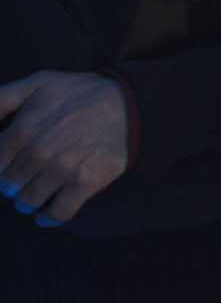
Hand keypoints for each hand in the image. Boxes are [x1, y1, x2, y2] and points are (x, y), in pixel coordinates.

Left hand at [0, 71, 131, 225]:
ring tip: (30, 195)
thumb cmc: (78, 93)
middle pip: (8, 186)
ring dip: (26, 201)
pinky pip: (59, 212)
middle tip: (19, 180)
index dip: (0, 167)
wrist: (127, 104)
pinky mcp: (86, 182)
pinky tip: (44, 215)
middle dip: (11, 184)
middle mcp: (40, 153)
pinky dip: (48, 217)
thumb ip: (0, 99)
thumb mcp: (36, 84)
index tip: (8, 165)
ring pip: (28, 201)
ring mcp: (64, 170)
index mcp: (23, 130)